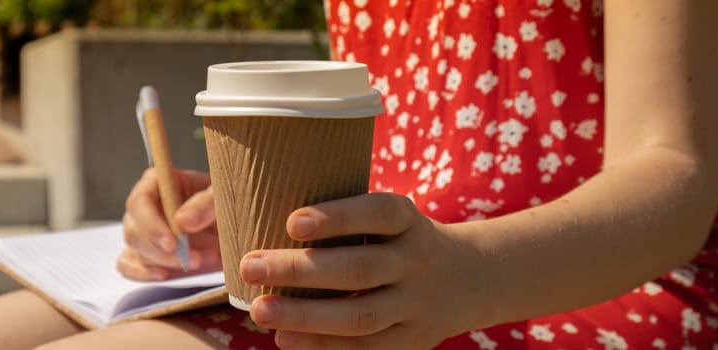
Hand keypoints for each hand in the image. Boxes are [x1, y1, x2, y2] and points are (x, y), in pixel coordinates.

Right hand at [117, 168, 221, 280]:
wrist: (236, 227)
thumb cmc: (228, 203)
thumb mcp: (224, 196)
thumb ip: (207, 203)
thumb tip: (182, 221)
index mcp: (160, 182)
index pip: (140, 201)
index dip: (151, 224)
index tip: (173, 243)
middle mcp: (146, 205)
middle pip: (134, 229)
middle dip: (162, 250)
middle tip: (194, 259)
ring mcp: (143, 230)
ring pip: (135, 248)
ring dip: (165, 261)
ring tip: (200, 262)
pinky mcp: (145, 252)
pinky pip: (127, 264)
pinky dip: (141, 272)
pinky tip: (163, 275)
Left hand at [239, 193, 483, 348]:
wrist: (468, 279)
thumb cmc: (400, 240)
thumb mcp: (392, 218)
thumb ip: (346, 220)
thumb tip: (263, 222)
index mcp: (409, 222)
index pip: (378, 214)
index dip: (337, 217)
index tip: (292, 222)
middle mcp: (416, 262)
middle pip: (359, 268)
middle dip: (300, 269)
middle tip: (250, 265)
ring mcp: (416, 306)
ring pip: (360, 316)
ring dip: (305, 316)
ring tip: (260, 310)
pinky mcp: (411, 341)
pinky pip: (366, 349)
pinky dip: (323, 346)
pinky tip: (286, 339)